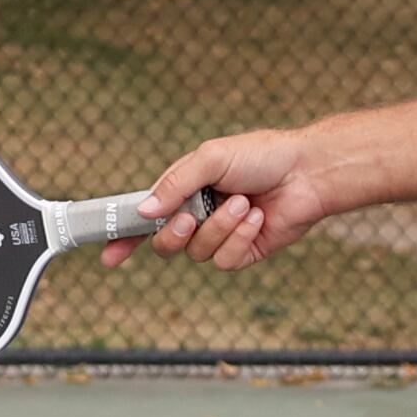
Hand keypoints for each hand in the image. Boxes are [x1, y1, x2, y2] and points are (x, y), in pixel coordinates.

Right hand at [107, 127, 339, 268]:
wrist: (307, 172)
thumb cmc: (261, 156)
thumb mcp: (211, 158)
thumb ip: (175, 184)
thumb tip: (143, 211)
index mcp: (184, 192)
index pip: (146, 219)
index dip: (125, 237)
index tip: (109, 254)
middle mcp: (198, 217)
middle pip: (166, 244)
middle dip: (175, 234)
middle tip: (190, 218)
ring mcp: (220, 237)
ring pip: (198, 253)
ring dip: (220, 227)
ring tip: (244, 203)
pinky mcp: (243, 253)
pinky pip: (225, 260)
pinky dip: (240, 239)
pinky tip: (257, 218)